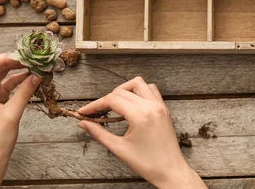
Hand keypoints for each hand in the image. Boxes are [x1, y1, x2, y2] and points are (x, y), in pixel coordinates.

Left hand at [0, 54, 40, 188]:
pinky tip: (32, 77)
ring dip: (18, 69)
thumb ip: (24, 92)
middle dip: (14, 61)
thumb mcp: (11, 114)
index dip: (5, 57)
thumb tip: (37, 75)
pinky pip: (9, 84)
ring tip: (35, 65)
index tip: (23, 55)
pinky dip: (20, 80)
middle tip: (32, 58)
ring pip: (3, 74)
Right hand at [77, 77, 205, 188]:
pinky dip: (139, 92)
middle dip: (106, 99)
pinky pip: (151, 90)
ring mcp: (159, 105)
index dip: (95, 105)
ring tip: (115, 104)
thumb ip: (99, 133)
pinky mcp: (164, 109)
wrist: (170, 171)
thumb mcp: (119, 149)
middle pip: (122, 91)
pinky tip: (132, 104)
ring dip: (124, 90)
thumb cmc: (148, 163)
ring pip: (138, 84)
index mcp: (140, 115)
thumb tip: (84, 123)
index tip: (84, 112)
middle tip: (96, 112)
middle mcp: (151, 106)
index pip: (112, 100)